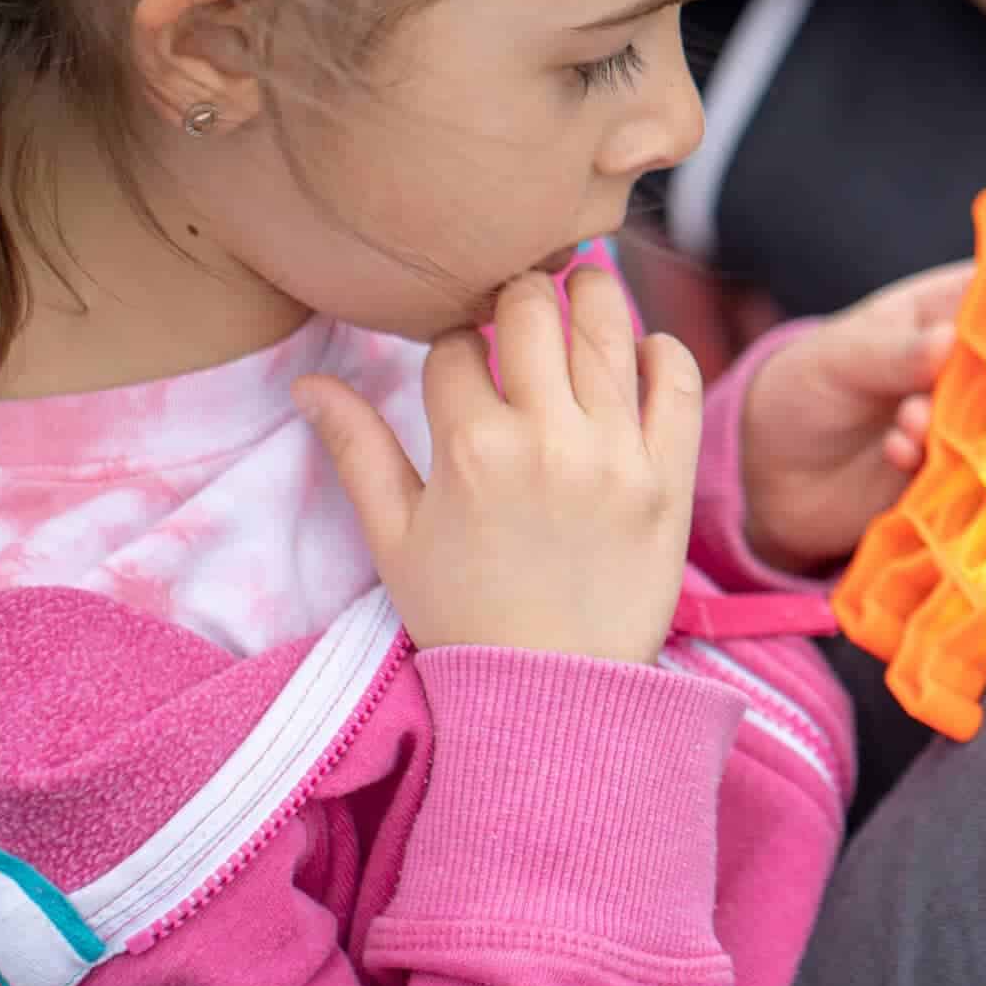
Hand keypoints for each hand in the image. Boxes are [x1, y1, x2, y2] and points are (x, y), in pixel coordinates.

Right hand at [296, 268, 704, 663]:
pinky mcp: (668, 476)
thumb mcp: (395, 538)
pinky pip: (677, 380)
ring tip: (580, 291)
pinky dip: (661, 350)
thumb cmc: (466, 616)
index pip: (456, 344)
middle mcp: (547, 439)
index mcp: (470, 449)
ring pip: (606, 327)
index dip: (453, 341)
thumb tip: (308, 382)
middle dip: (517, 294)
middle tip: (519, 307)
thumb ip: (357, 450)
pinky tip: (640, 351)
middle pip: (532, 308)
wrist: (554, 693)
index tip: (461, 355)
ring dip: (590, 295)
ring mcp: (615, 454)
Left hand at [737, 263, 974, 572]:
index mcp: (946, 310)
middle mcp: (968, 364)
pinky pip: (978, 469)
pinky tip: (898, 453)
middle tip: (963, 389)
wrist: (772, 474)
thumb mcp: (840, 357)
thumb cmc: (806, 388)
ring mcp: (967, 419)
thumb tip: (948, 341)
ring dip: (964, 423)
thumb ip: (894, 352)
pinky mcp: (959, 471)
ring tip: (909, 421)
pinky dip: (945, 461)